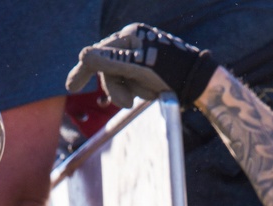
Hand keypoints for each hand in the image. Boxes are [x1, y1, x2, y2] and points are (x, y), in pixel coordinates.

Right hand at [66, 24, 217, 109]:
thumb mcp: (139, 68)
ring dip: (133, 91)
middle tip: (128, 104)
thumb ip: (111, 63)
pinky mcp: (151, 71)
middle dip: (118, 88)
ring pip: (123, 79)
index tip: (71, 87)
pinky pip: (135, 84)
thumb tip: (83, 56)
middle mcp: (135, 42)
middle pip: (110, 69)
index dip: (83, 70)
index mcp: (130, 35)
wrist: (201, 84)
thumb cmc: (173, 73)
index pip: (99, 53)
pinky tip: (155, 93)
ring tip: (151, 95)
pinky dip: (142, 92)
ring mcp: (143, 56)